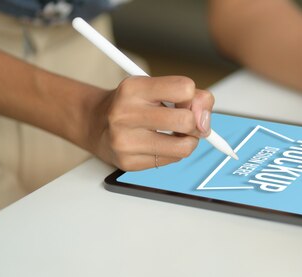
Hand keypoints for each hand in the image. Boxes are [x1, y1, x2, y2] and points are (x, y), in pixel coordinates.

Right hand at [84, 76, 214, 170]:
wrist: (95, 124)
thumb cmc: (132, 104)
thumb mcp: (155, 88)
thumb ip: (189, 95)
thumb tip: (206, 117)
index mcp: (133, 88)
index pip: (184, 88)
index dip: (194, 97)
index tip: (188, 102)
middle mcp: (125, 114)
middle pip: (186, 121)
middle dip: (196, 123)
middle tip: (188, 122)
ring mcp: (126, 141)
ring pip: (184, 147)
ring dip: (189, 141)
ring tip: (178, 134)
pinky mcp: (129, 163)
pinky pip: (172, 161)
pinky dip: (174, 152)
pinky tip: (162, 144)